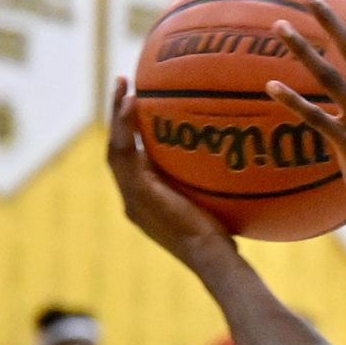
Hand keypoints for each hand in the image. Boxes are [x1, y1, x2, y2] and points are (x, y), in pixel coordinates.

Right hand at [107, 80, 235, 268]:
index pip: (131, 161)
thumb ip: (205, 184)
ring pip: (115, 145)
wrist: (214, 259)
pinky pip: (125, 150)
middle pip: (117, 149)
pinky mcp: (138, 192)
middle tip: (124, 86)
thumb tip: (230, 158)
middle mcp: (132, 199)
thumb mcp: (211, 205)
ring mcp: (131, 196)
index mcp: (145, 202)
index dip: (130, 134)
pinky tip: (134, 103)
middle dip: (117, 117)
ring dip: (116, 113)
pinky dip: (126, 125)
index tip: (138, 107)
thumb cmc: (224, 240)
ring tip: (125, 85)